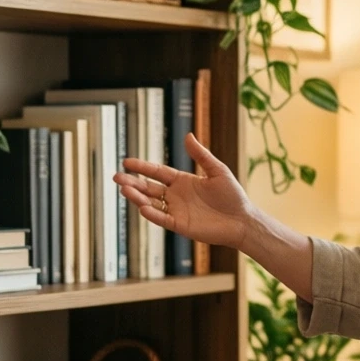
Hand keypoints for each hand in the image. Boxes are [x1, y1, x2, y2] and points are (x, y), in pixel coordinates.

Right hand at [115, 133, 254, 249]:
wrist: (242, 220)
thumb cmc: (232, 195)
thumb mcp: (217, 170)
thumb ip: (201, 155)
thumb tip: (188, 135)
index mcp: (182, 181)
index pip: (157, 172)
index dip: (142, 167)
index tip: (126, 162)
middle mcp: (176, 196)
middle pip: (148, 188)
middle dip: (132, 183)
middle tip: (116, 177)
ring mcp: (176, 211)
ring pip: (151, 203)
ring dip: (137, 197)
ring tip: (124, 190)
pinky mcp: (180, 225)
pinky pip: (162, 219)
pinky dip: (152, 214)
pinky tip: (142, 207)